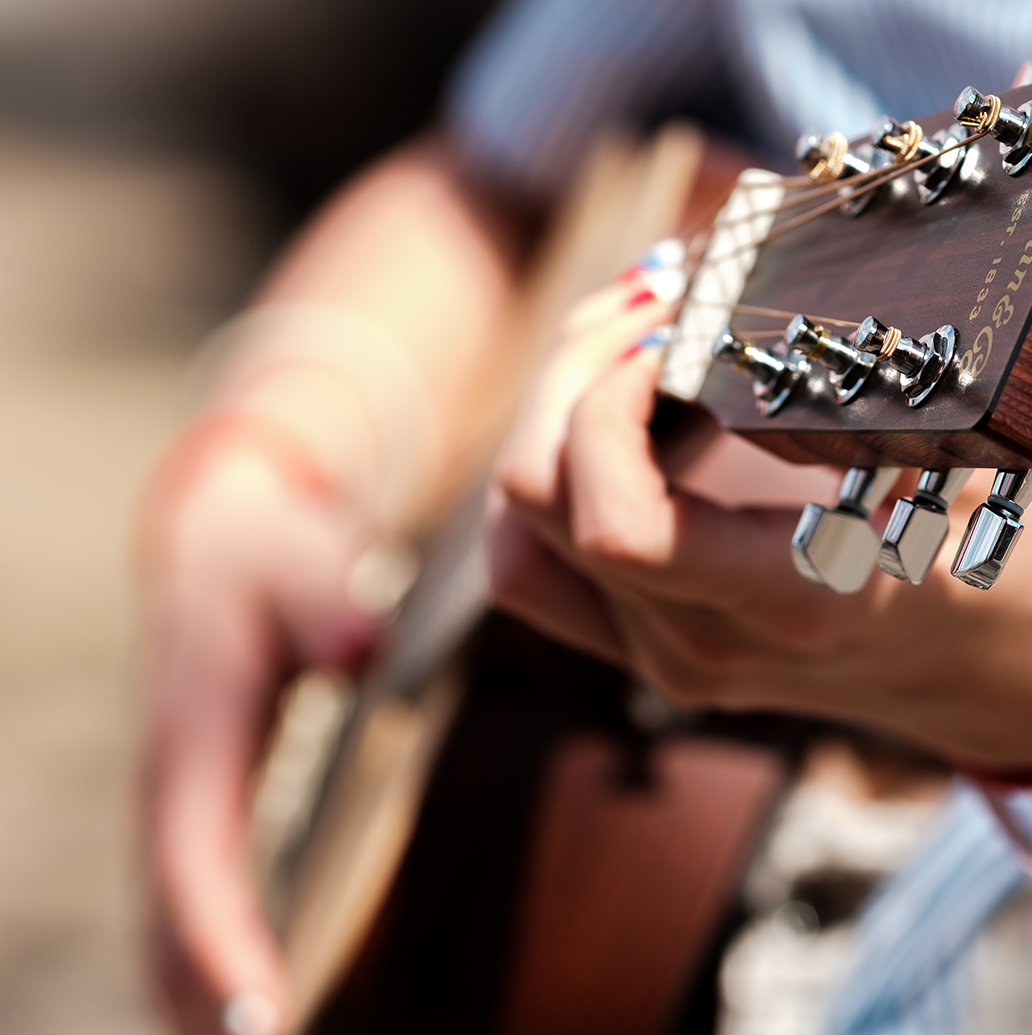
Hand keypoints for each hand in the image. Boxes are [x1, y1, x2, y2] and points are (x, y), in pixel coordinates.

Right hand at [139, 440, 376, 1034]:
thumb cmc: (268, 560)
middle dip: (207, 1000)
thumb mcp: (295, 557)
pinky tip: (247, 1011)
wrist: (222, 546)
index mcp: (195, 731)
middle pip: (173, 916)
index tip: (259, 1016)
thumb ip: (324, 599)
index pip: (198, 856)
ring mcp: (178, 800)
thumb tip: (357, 647)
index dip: (223, 938)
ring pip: (172, 921)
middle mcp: (173, 781)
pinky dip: (206, 965)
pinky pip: (191, 903)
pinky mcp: (197, 809)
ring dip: (200, 997)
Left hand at [494, 293, 1031, 770]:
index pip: (614, 524)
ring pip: (518, 535)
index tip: (682, 328)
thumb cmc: (1004, 554)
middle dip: (572, 371)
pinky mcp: (648, 639)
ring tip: (634, 337)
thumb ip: (896, 384)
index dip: (611, 403)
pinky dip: (555, 471)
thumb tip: (802, 274)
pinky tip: (623, 402)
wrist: (1003, 672)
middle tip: (654, 297)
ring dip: (552, 415)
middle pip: (538, 502)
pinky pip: (539, 563)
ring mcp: (664, 654)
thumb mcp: (979, 462)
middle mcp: (702, 644)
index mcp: (789, 601)